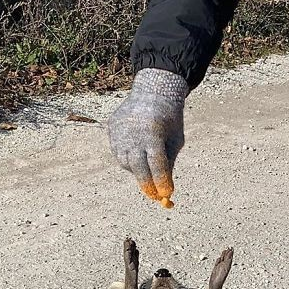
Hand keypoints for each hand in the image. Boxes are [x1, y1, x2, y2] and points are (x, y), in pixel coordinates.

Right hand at [108, 68, 188, 207]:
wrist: (153, 92)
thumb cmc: (170, 121)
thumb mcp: (176, 141)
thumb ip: (169, 163)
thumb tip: (164, 190)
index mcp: (153, 132)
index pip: (156, 164)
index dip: (161, 181)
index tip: (167, 194)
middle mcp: (133, 132)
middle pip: (138, 167)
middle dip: (147, 184)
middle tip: (154, 195)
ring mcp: (120, 130)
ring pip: (126, 162)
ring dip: (138, 170)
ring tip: (148, 166)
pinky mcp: (112, 129)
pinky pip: (119, 152)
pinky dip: (129, 158)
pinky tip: (137, 152)